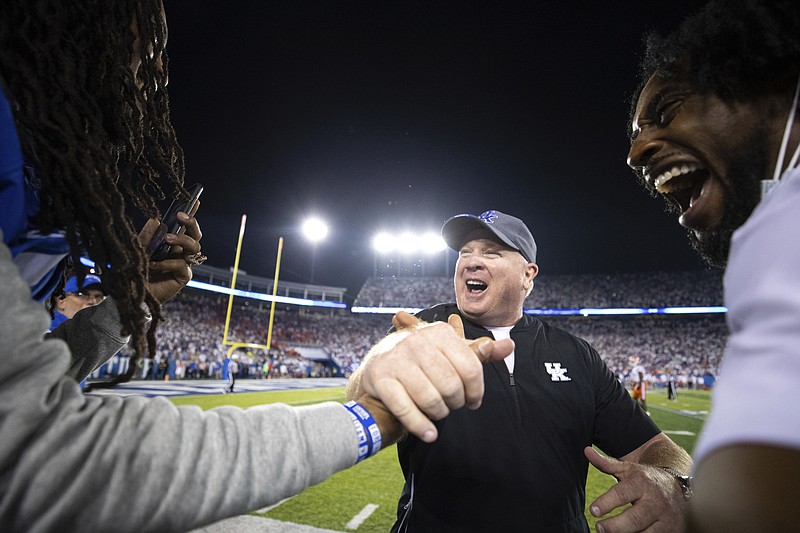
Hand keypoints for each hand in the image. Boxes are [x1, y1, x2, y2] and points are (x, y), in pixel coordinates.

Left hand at [138, 207, 202, 303]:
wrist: (131, 293)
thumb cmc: (135, 270)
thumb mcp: (136, 248)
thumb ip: (146, 236)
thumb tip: (156, 220)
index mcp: (172, 241)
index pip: (184, 226)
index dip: (192, 213)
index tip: (195, 200)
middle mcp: (181, 251)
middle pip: (195, 234)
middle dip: (191, 223)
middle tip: (181, 216)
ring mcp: (184, 263)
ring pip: (194, 247)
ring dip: (181, 240)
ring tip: (167, 239)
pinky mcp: (183, 276)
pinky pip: (182, 265)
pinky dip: (168, 263)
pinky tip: (154, 264)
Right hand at [357, 311, 513, 443]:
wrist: (379, 365)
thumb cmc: (422, 362)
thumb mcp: (449, 354)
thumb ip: (478, 353)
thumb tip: (509, 346)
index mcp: (439, 333)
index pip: (471, 368)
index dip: (476, 391)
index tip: (473, 401)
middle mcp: (416, 341)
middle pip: (451, 386)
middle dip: (455, 403)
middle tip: (451, 405)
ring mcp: (396, 359)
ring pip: (431, 399)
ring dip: (438, 414)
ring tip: (437, 413)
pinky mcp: (379, 378)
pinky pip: (406, 410)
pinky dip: (421, 427)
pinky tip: (429, 434)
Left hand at [585, 447, 687, 532]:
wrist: (679, 489)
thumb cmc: (645, 479)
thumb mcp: (628, 469)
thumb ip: (606, 464)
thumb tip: (586, 451)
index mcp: (642, 484)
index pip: (622, 494)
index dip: (607, 502)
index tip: (593, 510)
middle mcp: (655, 502)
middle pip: (635, 518)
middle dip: (616, 525)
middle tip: (599, 527)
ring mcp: (665, 518)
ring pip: (645, 532)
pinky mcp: (671, 531)